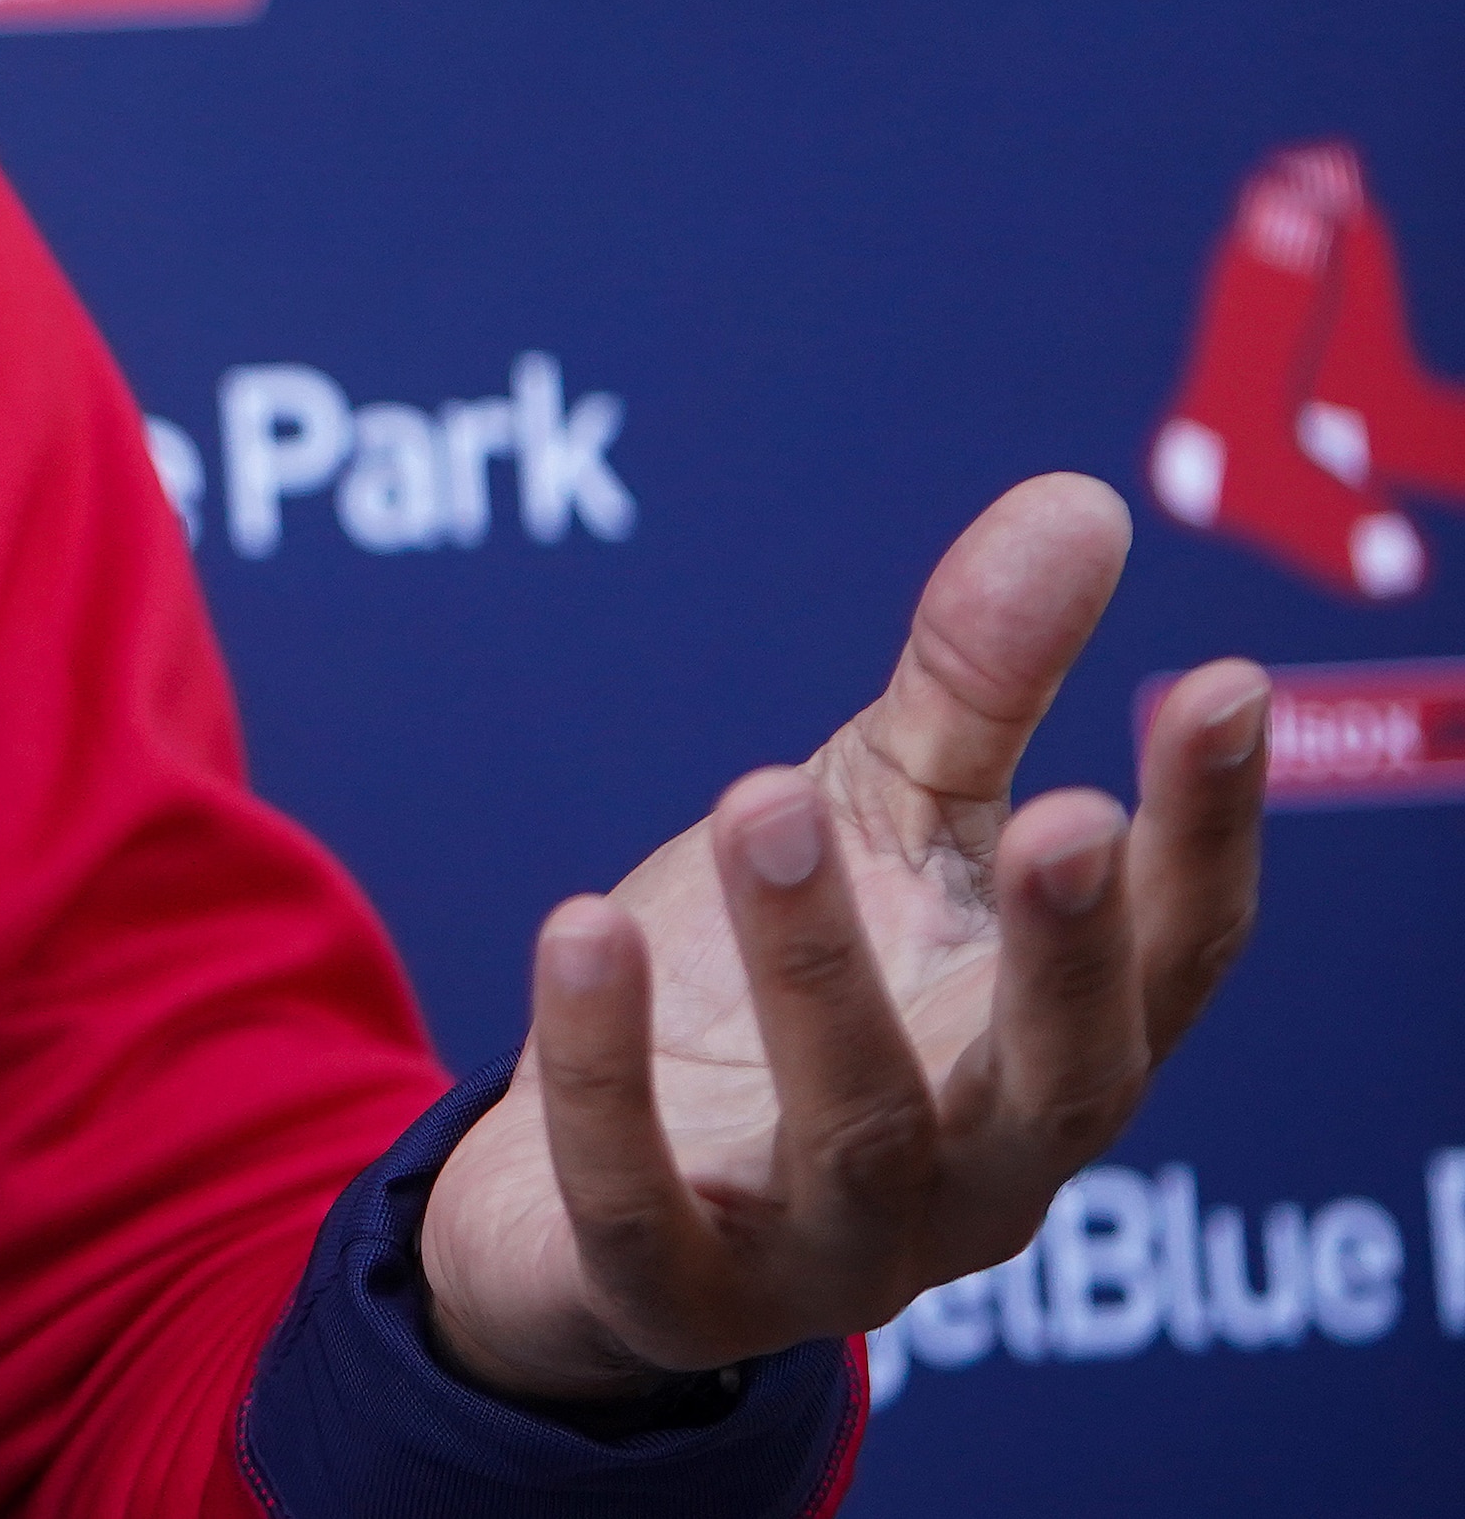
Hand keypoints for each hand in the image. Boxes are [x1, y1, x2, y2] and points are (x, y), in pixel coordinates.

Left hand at [415, 473, 1270, 1402]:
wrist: (581, 1203)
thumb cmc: (775, 989)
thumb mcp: (878, 819)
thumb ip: (975, 686)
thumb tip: (1080, 504)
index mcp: (1050, 1050)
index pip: (1177, 958)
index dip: (1211, 833)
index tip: (1217, 683)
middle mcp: (980, 1171)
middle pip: (1063, 1078)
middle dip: (1066, 952)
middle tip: (1060, 809)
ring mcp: (832, 1251)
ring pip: (854, 1127)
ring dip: (816, 969)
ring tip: (764, 798)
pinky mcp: (669, 1293)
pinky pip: (640, 1200)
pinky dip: (606, 1071)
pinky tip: (580, 925)